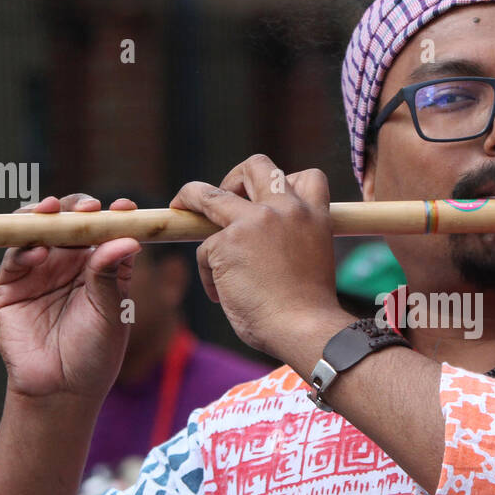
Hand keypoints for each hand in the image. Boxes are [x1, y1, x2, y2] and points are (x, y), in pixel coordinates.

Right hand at [0, 194, 139, 401]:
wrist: (62, 389)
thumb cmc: (95, 353)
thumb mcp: (111, 313)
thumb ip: (111, 275)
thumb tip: (127, 238)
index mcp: (100, 266)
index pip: (106, 231)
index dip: (114, 216)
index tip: (126, 208)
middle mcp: (69, 263)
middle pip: (70, 222)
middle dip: (77, 207)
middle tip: (88, 206)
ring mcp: (39, 270)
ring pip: (38, 230)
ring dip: (44, 216)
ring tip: (53, 211)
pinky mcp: (11, 285)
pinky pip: (15, 256)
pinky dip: (25, 247)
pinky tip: (40, 250)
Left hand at [171, 155, 347, 356]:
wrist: (305, 329)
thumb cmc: (309, 308)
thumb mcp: (314, 258)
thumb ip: (293, 237)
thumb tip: (259, 240)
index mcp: (314, 216)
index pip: (306, 176)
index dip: (286, 182)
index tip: (269, 201)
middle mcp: (286, 209)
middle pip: (257, 165)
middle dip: (235, 177)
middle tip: (224, 197)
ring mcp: (255, 222)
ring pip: (209, 193)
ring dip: (190, 197)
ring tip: (180, 207)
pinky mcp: (226, 242)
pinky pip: (205, 250)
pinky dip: (209, 272)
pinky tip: (222, 295)